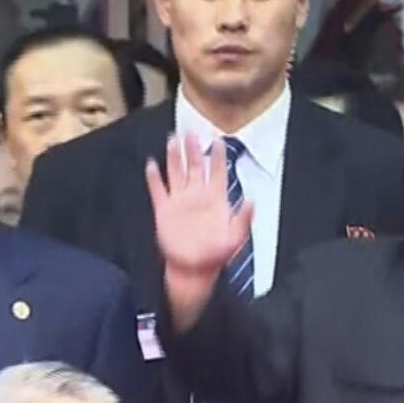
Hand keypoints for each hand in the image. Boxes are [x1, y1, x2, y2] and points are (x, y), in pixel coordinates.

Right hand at [145, 134, 253, 327]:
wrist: (194, 270)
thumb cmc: (216, 255)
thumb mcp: (235, 239)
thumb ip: (243, 220)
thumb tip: (252, 202)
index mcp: (215, 200)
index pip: (217, 172)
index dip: (218, 157)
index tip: (219, 140)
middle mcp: (197, 197)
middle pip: (195, 167)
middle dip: (193, 149)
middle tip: (191, 132)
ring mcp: (180, 202)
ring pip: (176, 173)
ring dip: (174, 157)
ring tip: (172, 139)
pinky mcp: (164, 211)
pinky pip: (158, 191)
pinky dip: (154, 178)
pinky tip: (151, 165)